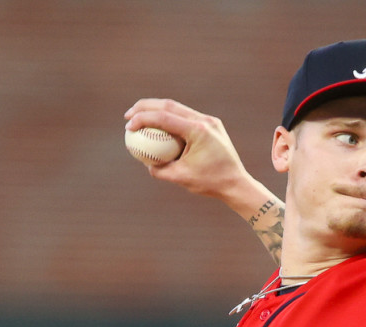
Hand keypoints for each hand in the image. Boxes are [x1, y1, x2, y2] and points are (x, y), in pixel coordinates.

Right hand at [124, 98, 252, 202]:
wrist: (236, 183)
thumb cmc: (210, 183)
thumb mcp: (181, 178)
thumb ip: (160, 170)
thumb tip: (144, 163)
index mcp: (198, 131)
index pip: (164, 117)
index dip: (143, 119)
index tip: (128, 126)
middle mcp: (205, 121)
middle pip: (169, 105)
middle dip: (145, 107)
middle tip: (128, 115)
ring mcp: (209, 121)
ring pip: (178, 108)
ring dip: (157, 111)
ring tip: (140, 118)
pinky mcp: (211, 125)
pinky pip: (186, 117)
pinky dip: (170, 119)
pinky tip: (158, 127)